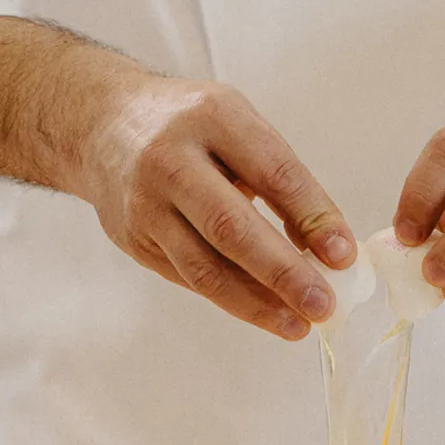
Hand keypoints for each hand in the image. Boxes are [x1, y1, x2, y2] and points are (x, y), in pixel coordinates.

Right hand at [86, 77, 356, 339]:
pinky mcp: (136, 240)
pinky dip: (234, 301)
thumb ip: (283, 181)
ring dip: (257, 304)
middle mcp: (171, 160)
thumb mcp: (239, 127)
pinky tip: (267, 315)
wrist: (100, 125)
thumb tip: (328, 249)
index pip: (272, 171)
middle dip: (283, 272)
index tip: (343, 256)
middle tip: (323, 305)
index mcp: (212, 118)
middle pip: (231, 227)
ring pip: (205, 267)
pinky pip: (191, 279)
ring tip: (299, 326)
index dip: (311, 216)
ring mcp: (147, 205)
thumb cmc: (191, 128)